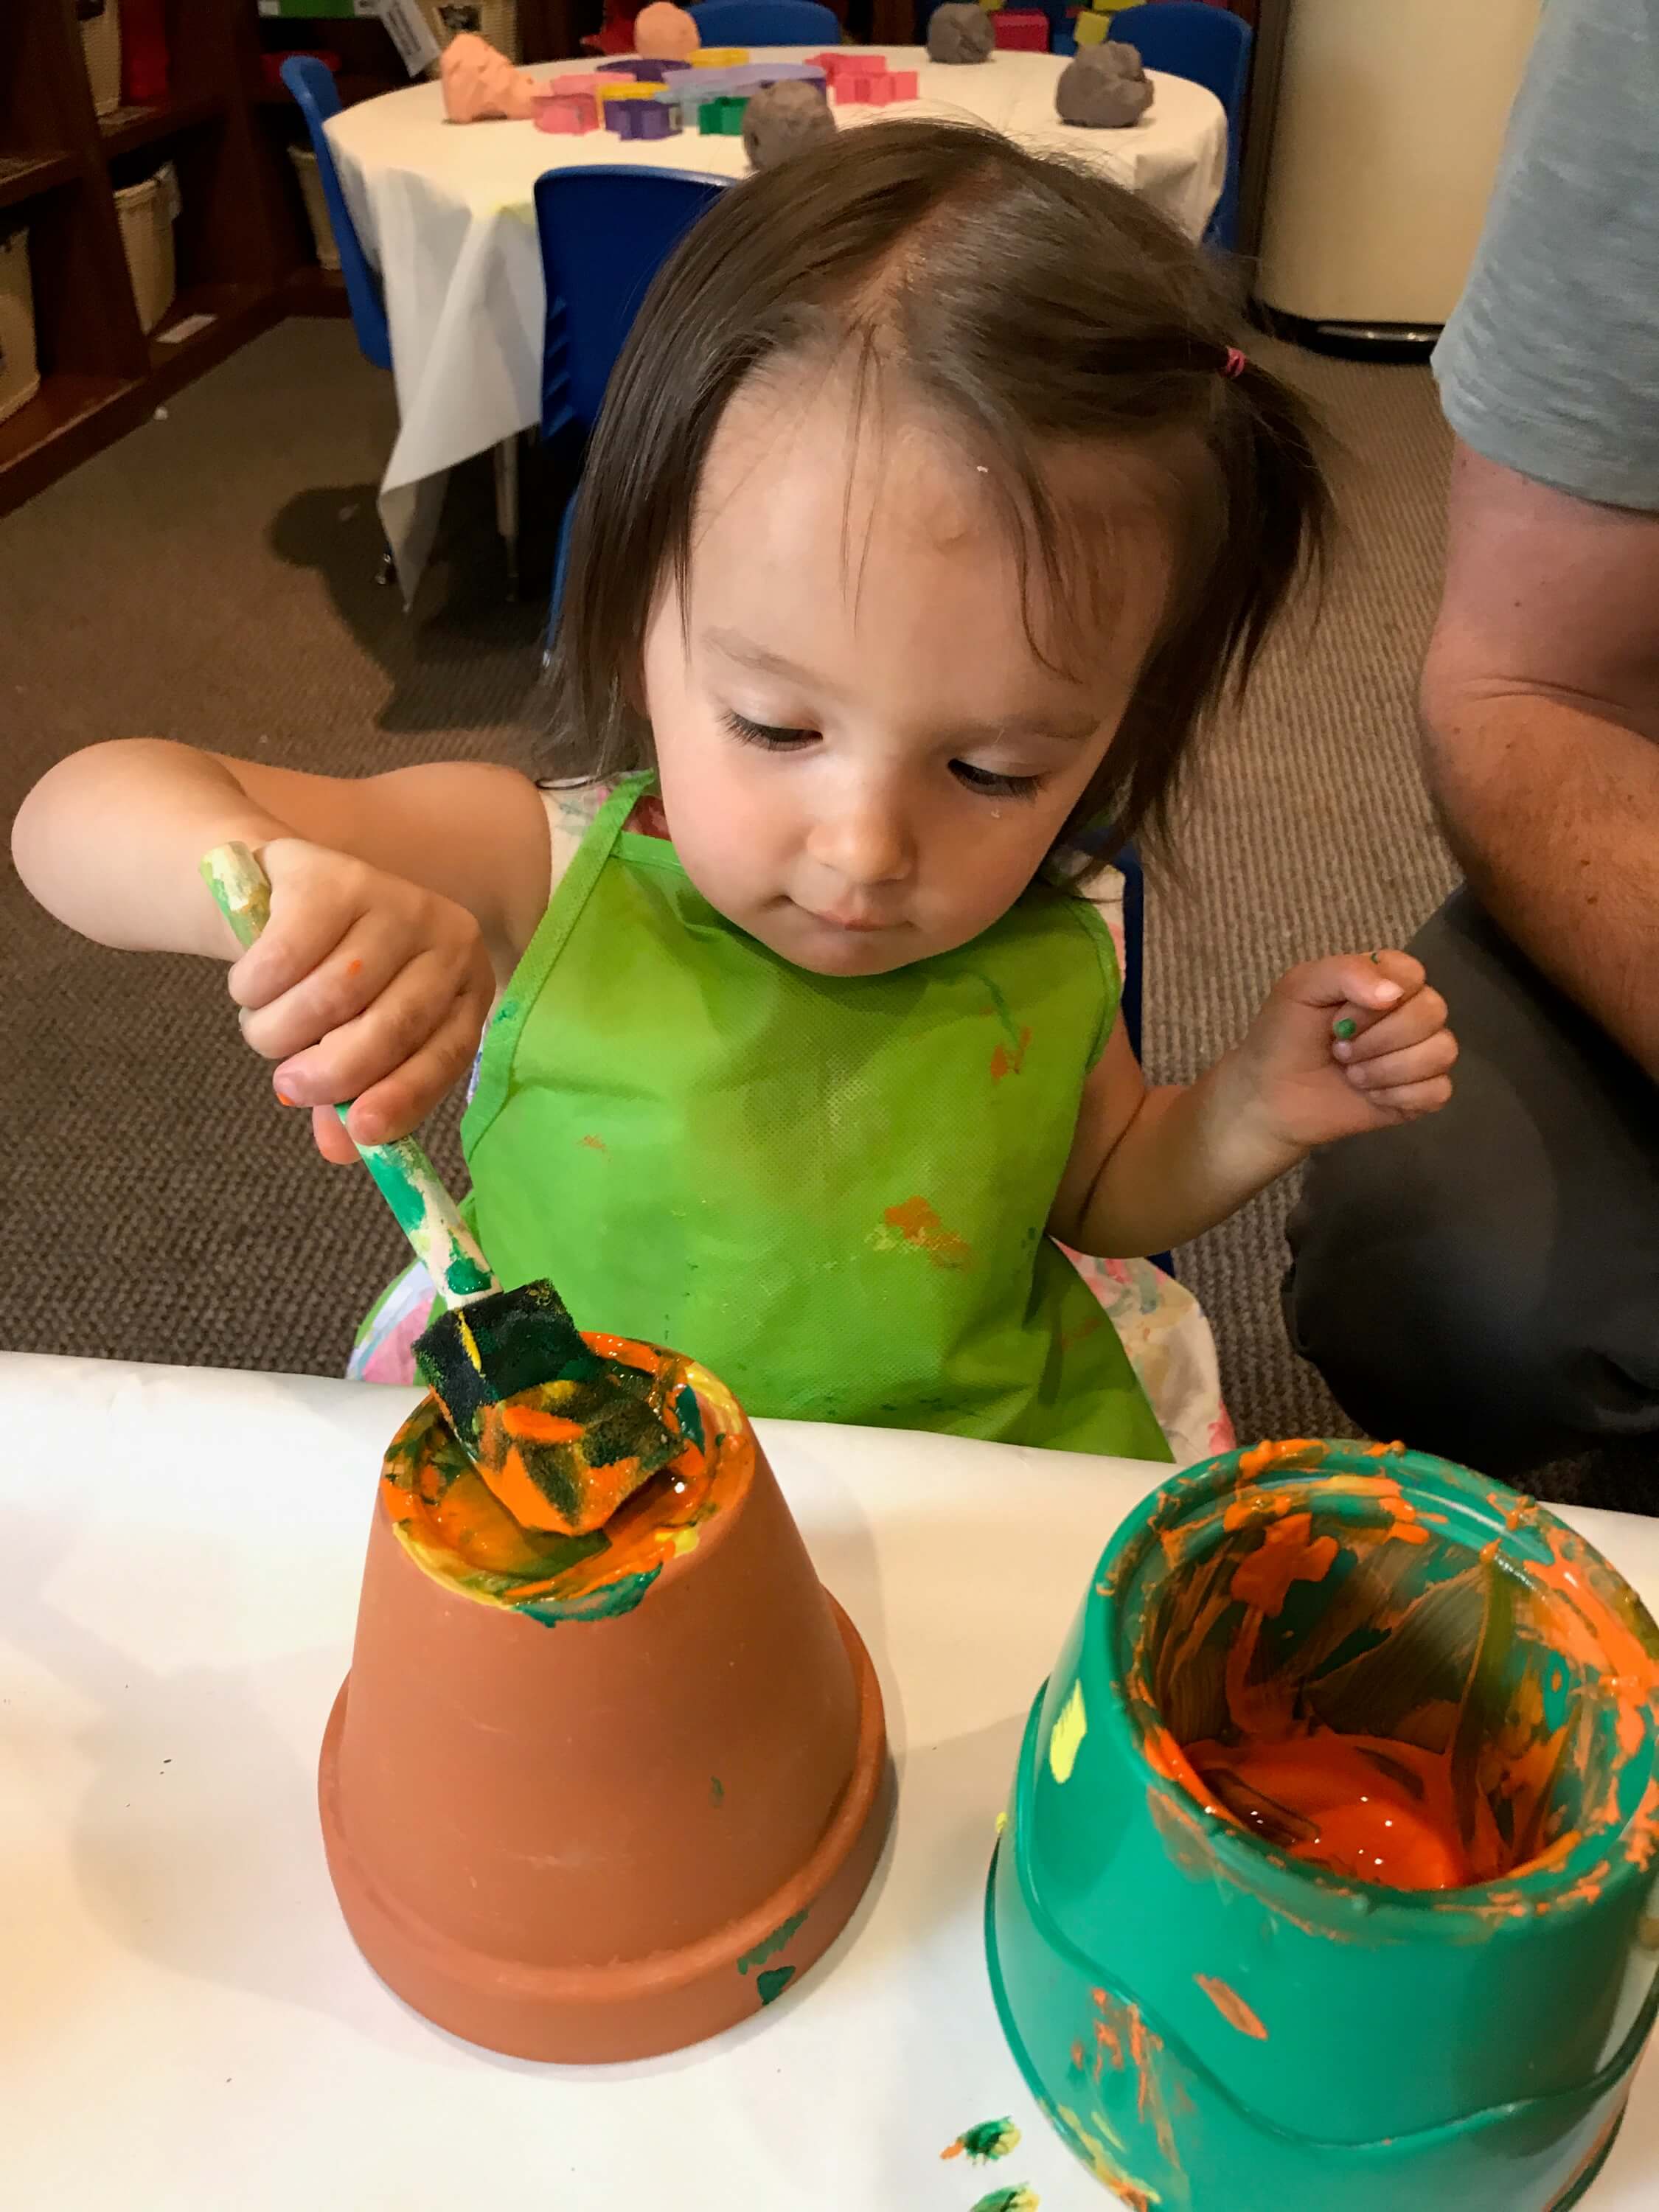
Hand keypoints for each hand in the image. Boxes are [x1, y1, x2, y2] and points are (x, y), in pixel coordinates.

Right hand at [224, 837, 494, 1164]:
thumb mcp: (352, 1038)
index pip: (447, 1052)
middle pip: (390, 1028)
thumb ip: (352, 1095)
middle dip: (330, 1073)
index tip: (359, 1129)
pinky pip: (285, 958)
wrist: (282, 892)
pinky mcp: (332, 879)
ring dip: (280, 1031)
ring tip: (265, 1030)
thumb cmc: (331, 976)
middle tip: (289, 1086)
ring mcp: (392, 901)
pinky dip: (255, 988)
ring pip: (330, 997)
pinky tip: (249, 988)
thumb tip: (342, 1150)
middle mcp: (444, 938)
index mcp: (465, 986)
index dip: (404, 1097)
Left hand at [1226, 951, 1457, 1156]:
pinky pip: (1439, 1091)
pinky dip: (1399, 1095)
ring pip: (1442, 1051)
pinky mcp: (1422, 1095)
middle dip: (1379, 1037)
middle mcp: (1410, 1014)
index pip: (1413, 974)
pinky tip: (1371, 1095)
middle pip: (1432, 1011)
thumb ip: (1346, 971)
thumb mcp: (1301, 988)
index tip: (1339, 1018)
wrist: (1271, 1099)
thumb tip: (1394, 994)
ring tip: (1353, 1075)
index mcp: (1384, 981)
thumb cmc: (1283, 1037)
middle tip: (1340, 1050)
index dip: (1378, 998)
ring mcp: (1420, 1054)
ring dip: (1387, 1068)